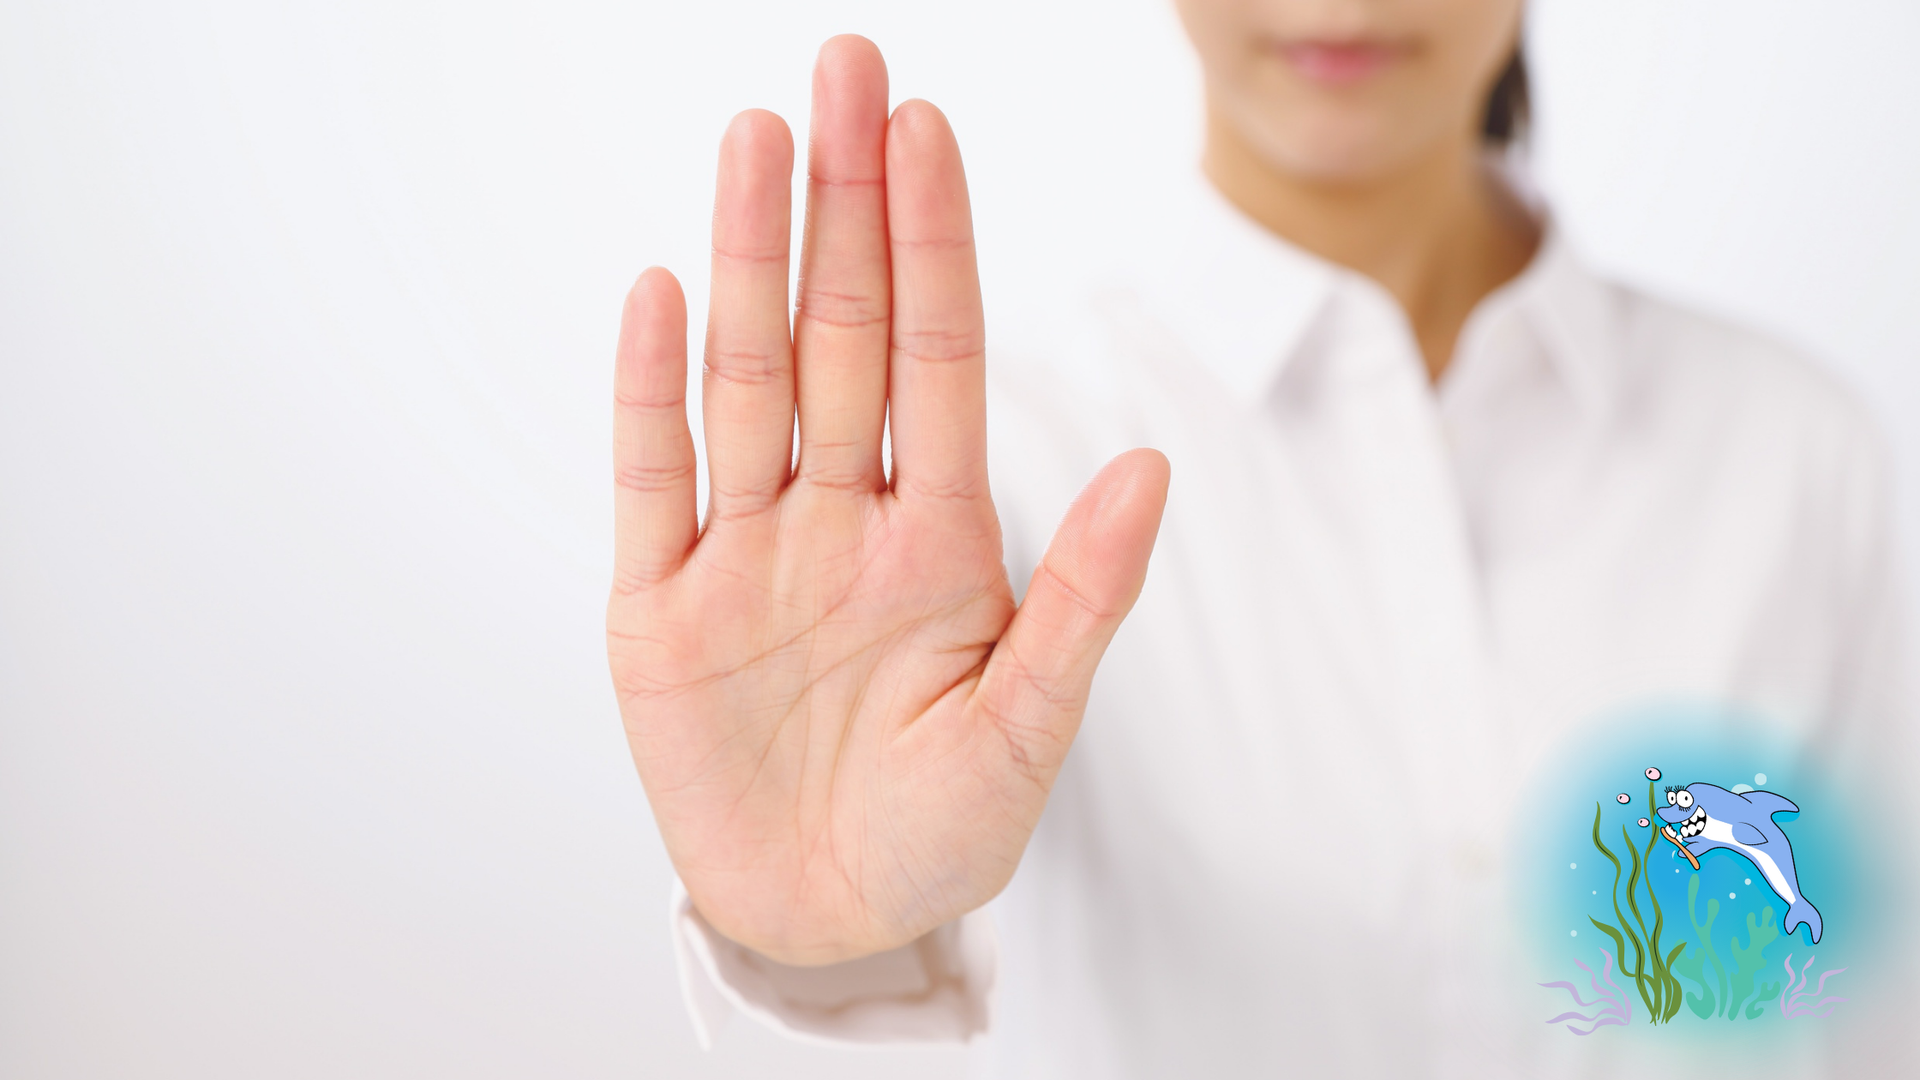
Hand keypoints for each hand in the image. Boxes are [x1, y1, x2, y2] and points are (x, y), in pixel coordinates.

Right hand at [608, 35, 1169, 965]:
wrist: (830, 918)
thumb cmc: (941, 829)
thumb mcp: (1029, 727)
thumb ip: (1080, 598)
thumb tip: (1151, 468)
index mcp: (937, 539)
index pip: (935, 359)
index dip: (933, 244)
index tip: (926, 129)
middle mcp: (838, 520)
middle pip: (840, 335)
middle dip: (843, 206)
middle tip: (840, 72)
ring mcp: (745, 554)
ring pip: (747, 380)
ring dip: (750, 262)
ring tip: (754, 143)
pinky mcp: (659, 609)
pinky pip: (653, 481)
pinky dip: (651, 391)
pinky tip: (662, 291)